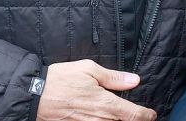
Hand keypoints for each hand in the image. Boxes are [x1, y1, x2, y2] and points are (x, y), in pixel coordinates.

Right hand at [36, 59, 156, 120]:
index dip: (146, 116)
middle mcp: (100, 120)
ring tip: (120, 115)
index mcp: (106, 104)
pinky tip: (102, 116)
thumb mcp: (88, 69)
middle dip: (133, 120)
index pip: (135, 115)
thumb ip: (113, 77)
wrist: (34, 96)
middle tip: (138, 114)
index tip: (151, 114)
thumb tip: (134, 80)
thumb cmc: (60, 80)